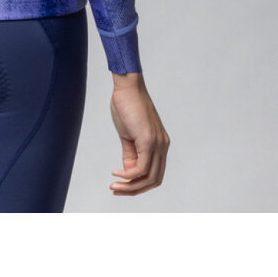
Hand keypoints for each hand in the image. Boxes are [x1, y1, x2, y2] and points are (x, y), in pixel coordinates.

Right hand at [108, 74, 169, 194]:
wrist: (127, 86)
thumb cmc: (126, 107)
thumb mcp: (128, 135)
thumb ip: (131, 154)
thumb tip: (129, 172)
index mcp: (160, 144)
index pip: (154, 174)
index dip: (138, 184)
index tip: (120, 185)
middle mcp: (163, 146)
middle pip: (154, 180)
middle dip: (135, 190)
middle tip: (116, 190)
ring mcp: (158, 144)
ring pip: (149, 177)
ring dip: (130, 186)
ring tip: (114, 186)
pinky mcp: (149, 140)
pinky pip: (142, 168)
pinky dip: (129, 175)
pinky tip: (116, 172)